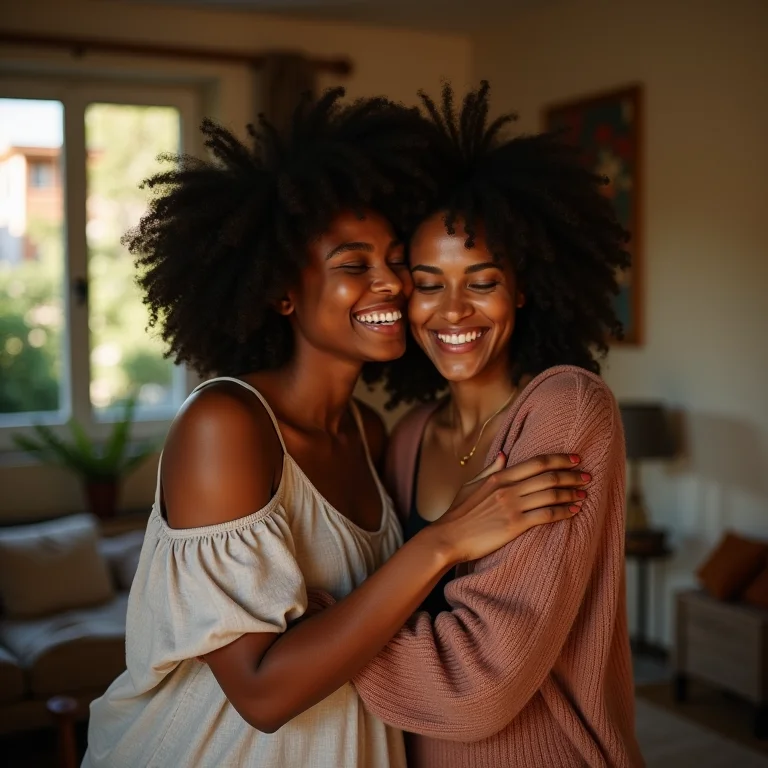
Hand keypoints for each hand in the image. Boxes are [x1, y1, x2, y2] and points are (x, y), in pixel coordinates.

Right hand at [428, 453, 588, 564]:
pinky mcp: (515, 526)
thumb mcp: (471, 485)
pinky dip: (563, 512)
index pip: (536, 462)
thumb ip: (490, 469)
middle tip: (587, 476)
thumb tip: (503, 453)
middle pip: (548, 476)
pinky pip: (546, 515)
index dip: (559, 459)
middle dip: (572, 475)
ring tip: (584, 494)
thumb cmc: (457, 513)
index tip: (575, 459)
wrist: (447, 537)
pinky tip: (574, 511)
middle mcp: (508, 488)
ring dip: (571, 493)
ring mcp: (512, 507)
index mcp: (498, 476)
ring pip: (551, 494)